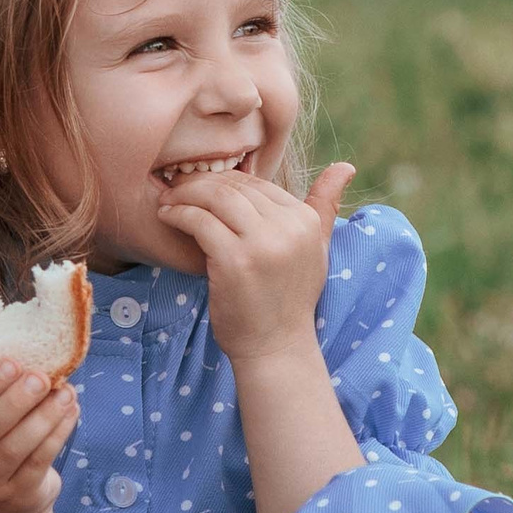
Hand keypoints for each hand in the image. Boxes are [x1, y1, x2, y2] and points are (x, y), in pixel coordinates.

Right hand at [0, 360, 79, 512]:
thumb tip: (29, 357)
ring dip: (43, 417)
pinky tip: (71, 412)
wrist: (4, 505)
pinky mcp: (16, 496)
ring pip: (14, 448)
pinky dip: (57, 434)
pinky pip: (38, 462)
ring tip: (65, 393)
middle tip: (40, 377)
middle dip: (15, 400)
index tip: (12, 362)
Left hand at [155, 161, 355, 366]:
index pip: (258, 183)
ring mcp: (262, 244)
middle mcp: (289, 227)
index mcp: (306, 221)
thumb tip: (346, 166)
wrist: (275, 347)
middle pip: (235, 187)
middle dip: (200, 183)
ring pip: (216, 198)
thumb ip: (326, 206)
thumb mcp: (316, 250)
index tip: (200, 185)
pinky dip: (178, 214)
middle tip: (176, 187)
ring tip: (168, 200)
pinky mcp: (234, 260)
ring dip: (185, 195)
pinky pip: (199, 222)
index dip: (225, 180)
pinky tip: (167, 216)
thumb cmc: (289, 300)